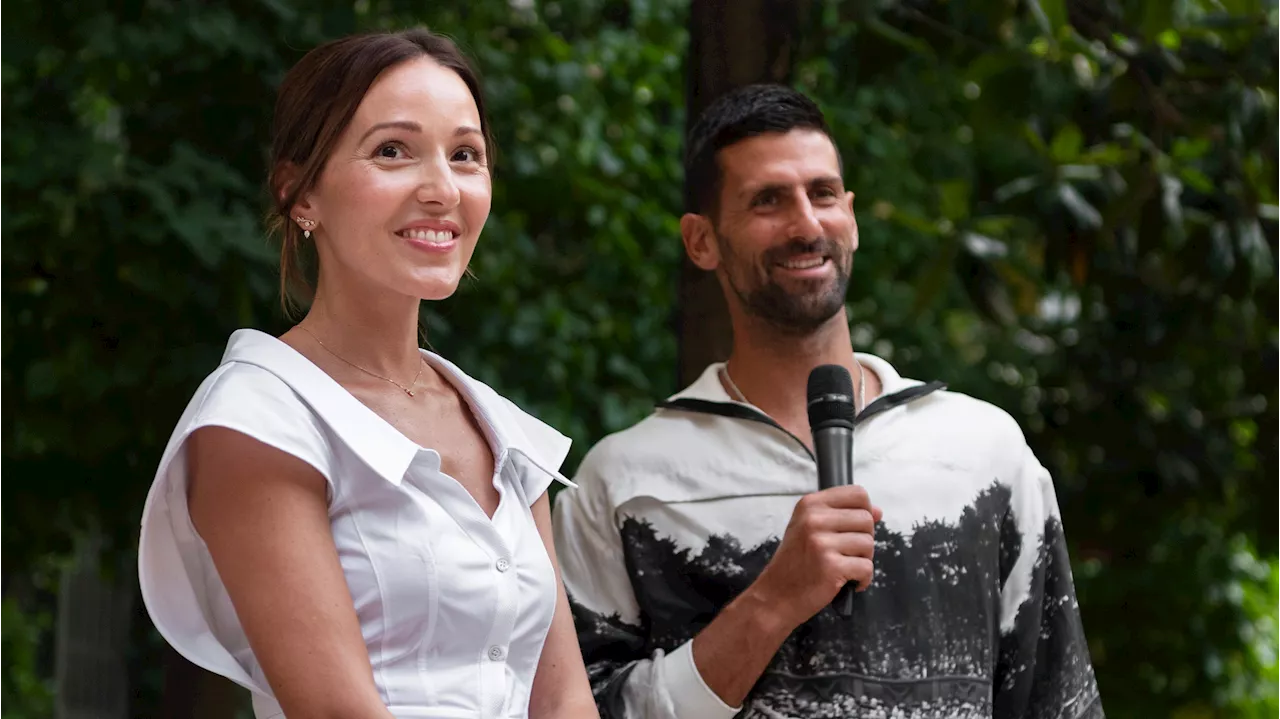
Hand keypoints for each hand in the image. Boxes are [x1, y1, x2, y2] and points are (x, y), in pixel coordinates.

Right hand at [749, 485, 881, 627]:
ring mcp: (822, 542)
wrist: (776, 596)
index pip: (858, 494)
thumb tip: (878, 511)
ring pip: (868, 544)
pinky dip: (862, 579)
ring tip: (842, 567)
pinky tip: (845, 582)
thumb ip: (841, 515)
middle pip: (866, 520)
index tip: (855, 527)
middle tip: (845, 554)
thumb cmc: (795, 563)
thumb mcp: (809, 528)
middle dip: (863, 540)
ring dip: (862, 560)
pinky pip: (866, 568)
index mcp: (810, 505)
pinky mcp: (831, 566)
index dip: (865, 511)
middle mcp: (814, 519)